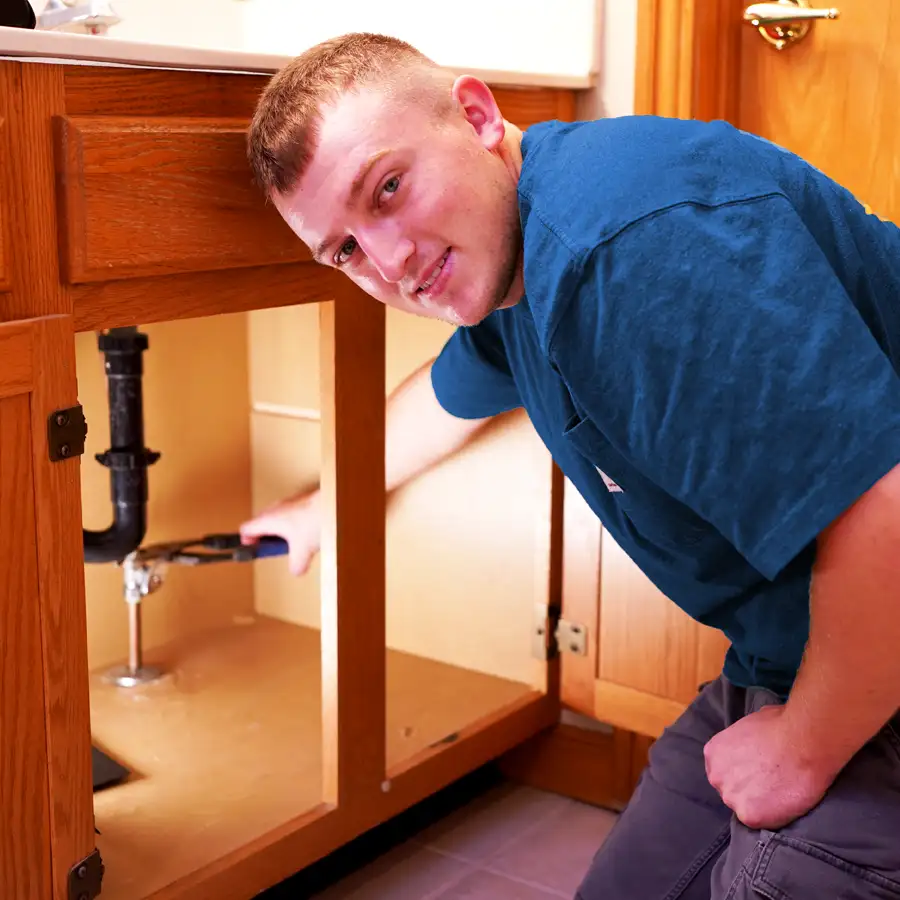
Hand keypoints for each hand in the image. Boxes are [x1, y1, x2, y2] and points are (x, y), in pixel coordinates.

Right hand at [239, 489, 321, 576]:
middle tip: (273, 548)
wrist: (332, 504)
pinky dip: (294, 524)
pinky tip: (306, 532)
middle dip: (266, 537)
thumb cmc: (314, 521)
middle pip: (261, 523)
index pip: (246, 529)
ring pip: (277, 518)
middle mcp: (275, 509)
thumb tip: (296, 570)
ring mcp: (288, 503)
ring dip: (281, 530)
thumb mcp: (302, 552)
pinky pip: (291, 514)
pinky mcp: (301, 501)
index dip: (246, 541)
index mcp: (268, 520)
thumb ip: (295, 565)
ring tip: (293, 542)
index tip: (253, 549)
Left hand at [703, 704, 837, 829]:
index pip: (724, 772)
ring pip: (744, 808)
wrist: (801, 741)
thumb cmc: (781, 726)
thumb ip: (742, 741)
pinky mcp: (749, 815)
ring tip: (781, 793)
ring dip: (760, 804)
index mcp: (713, 753)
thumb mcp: (749, 725)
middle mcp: (716, 776)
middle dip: (748, 790)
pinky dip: (773, 816)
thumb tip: (752, 743)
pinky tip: (785, 802)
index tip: (759, 774)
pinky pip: (760, 821)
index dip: (742, 775)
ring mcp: (730, 797)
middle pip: (731, 791)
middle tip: (772, 784)